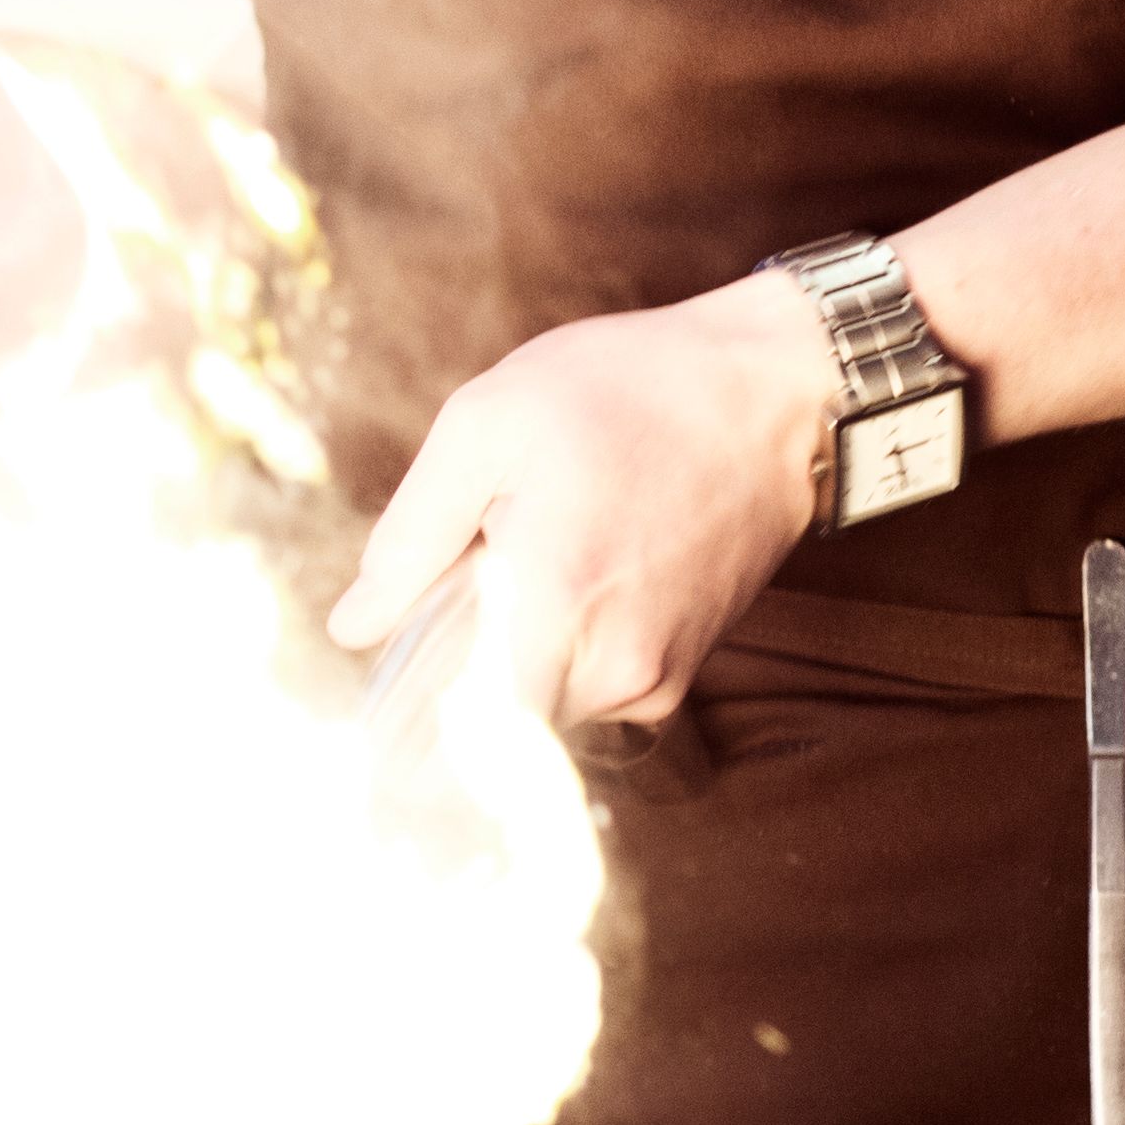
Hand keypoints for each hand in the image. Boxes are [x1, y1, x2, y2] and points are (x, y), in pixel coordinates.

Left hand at [325, 277, 838, 727]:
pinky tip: (587, 565)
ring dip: (518, 650)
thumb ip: (410, 537)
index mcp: (556, 602)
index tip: (408, 671)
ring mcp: (658, 679)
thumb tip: (353, 628)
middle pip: (495, 717)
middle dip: (465, 659)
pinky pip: (592, 690)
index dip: (420, 714)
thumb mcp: (486, 424)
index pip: (466, 733)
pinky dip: (567, 646)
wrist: (770, 394)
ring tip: (545, 551)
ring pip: (543, 705)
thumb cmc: (624, 392)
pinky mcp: (683, 672)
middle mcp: (615, 664)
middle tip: (483, 565)